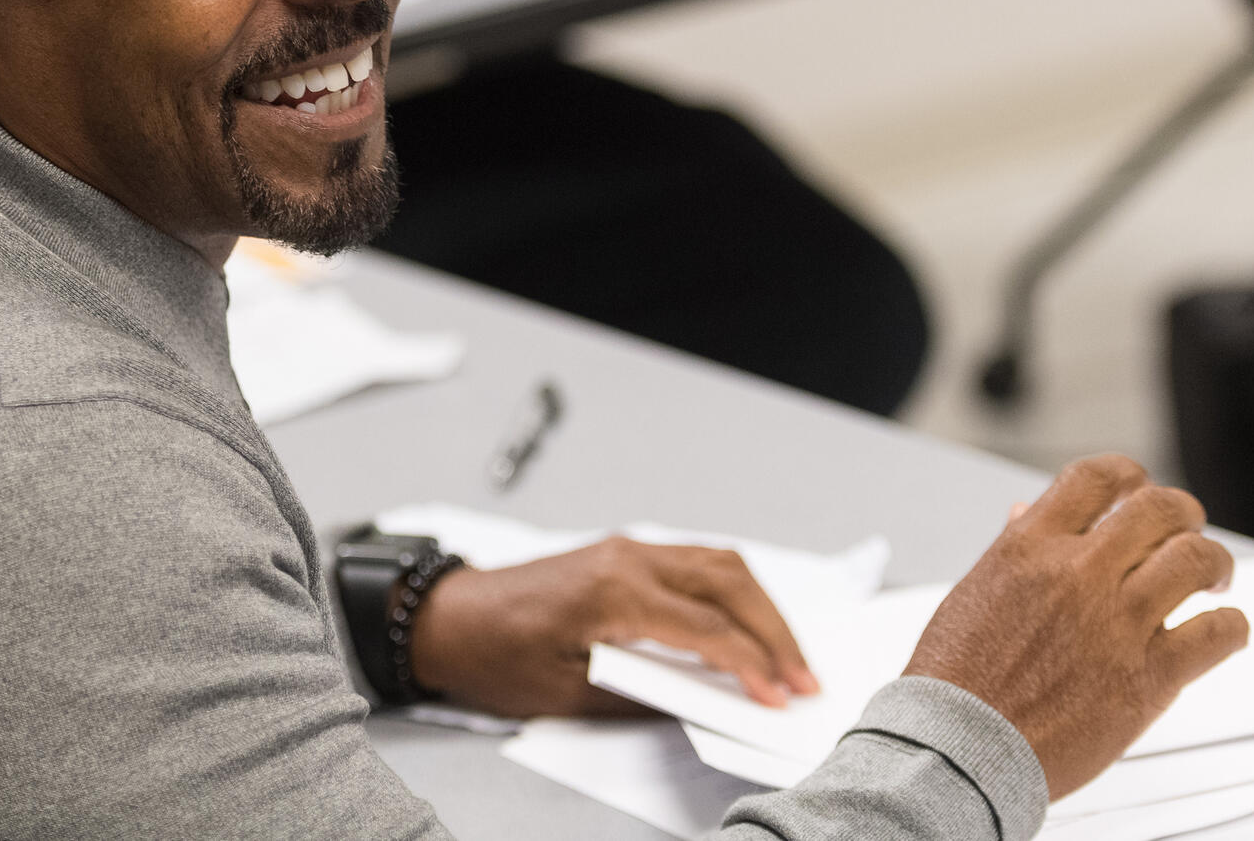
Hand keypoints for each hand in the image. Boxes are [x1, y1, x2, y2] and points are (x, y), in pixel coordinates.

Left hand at [409, 537, 818, 716]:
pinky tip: (748, 625)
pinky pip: (695, 563)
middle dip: (775, 632)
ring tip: (788, 656)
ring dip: (761, 607)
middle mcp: (627, 557)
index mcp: (613, 591)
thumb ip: (641, 697)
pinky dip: (732, 592)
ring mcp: (625, 549)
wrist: (448, 619)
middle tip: (805, 679)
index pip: (707, 628)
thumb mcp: (568, 694)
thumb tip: (703, 704)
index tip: (780, 698)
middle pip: (729, 583)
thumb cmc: (495, 655)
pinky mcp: (622, 554)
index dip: (752, 666)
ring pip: (719, 563)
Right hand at [905, 455, 1248, 800]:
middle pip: (1159, 508)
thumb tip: (1028, 513)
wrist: (961, 745)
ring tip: (1213, 577)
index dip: (1130, 475)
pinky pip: (1218, 634)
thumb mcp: (977, 591)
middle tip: (1187, 531)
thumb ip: (1014, 548)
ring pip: (1197, 559)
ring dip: (1215, 562)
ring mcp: (1117, 622)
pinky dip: (1232, 627)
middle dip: (1183, 513)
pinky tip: (1223, 631)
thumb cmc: (958, 678)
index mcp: (1029, 547)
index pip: (1097, 477)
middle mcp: (1078, 573)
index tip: (1139, 489)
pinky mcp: (1150, 676)